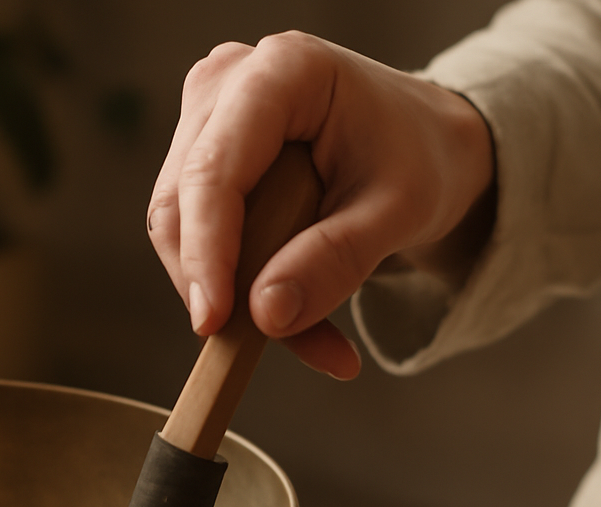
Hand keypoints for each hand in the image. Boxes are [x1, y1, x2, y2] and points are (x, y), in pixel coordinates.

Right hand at [148, 32, 496, 378]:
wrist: (424, 145)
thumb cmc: (419, 158)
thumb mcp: (400, 212)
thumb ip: (336, 260)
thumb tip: (266, 315)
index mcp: (283, 71)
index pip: (215, 170)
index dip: (208, 251)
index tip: (214, 322)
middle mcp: (227, 81)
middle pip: (182, 203)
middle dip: (215, 284)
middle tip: (270, 342)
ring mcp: (205, 117)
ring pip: (176, 227)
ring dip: (223, 292)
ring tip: (302, 334)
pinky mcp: (199, 154)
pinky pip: (191, 235)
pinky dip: (228, 284)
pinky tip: (280, 309)